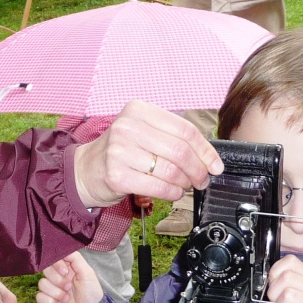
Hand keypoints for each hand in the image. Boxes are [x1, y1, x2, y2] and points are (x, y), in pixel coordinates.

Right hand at [36, 251, 103, 302]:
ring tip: (67, 298)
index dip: (57, 264)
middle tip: (69, 287)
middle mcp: (55, 276)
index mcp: (65, 267)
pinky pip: (39, 297)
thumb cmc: (90, 291)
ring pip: (42, 284)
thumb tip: (62, 249)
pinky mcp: (45, 301)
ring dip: (57, 293)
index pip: (52, 258)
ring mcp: (50, 288)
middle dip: (58, 280)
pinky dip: (51, 302)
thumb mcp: (87, 272)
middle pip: (46, 270)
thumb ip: (75, 258)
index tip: (66, 271)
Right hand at [73, 100, 223, 207]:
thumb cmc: (122, 150)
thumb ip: (171, 137)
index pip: (184, 129)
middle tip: (202, 179)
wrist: (87, 169)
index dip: (205, 150)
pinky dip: (172, 193)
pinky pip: (158, 186)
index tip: (215, 165)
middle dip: (198, 169)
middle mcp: (127, 126)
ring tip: (185, 185)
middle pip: (180, 150)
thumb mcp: (143, 131)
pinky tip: (173, 192)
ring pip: (171, 170)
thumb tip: (209, 157)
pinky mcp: (116, 175)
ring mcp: (119, 150)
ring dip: (185, 183)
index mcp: (138, 110)